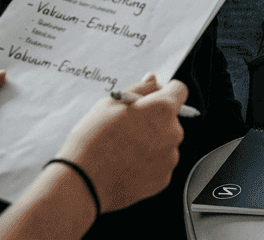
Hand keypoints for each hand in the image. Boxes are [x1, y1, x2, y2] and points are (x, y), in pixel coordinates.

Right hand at [55, 73, 187, 212]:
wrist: (84, 183)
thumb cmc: (94, 140)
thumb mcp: (110, 104)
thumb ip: (138, 89)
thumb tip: (153, 80)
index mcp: (162, 109)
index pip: (179, 90)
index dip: (165, 91)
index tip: (153, 98)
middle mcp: (173, 132)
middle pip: (171, 119)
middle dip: (154, 120)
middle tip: (127, 128)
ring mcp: (170, 158)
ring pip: (166, 142)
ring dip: (152, 142)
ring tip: (123, 150)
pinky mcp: (165, 178)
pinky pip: (160, 164)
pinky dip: (148, 163)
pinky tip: (127, 165)